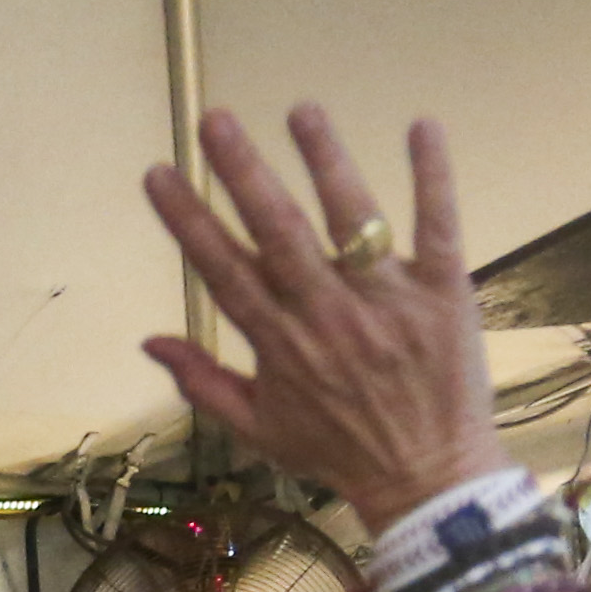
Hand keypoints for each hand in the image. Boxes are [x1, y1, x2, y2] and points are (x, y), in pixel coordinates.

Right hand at [139, 107, 503, 530]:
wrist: (427, 481)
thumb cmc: (338, 453)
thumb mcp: (259, 430)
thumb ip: (203, 383)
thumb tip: (147, 342)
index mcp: (280, 344)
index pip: (224, 270)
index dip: (188, 221)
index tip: (159, 174)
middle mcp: (328, 315)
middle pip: (278, 232)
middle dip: (243, 173)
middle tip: (216, 120)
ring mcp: (387, 300)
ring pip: (351, 219)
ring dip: (325, 160)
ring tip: (301, 111)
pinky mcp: (443, 293)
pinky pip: (439, 225)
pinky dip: (431, 177)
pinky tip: (420, 125)